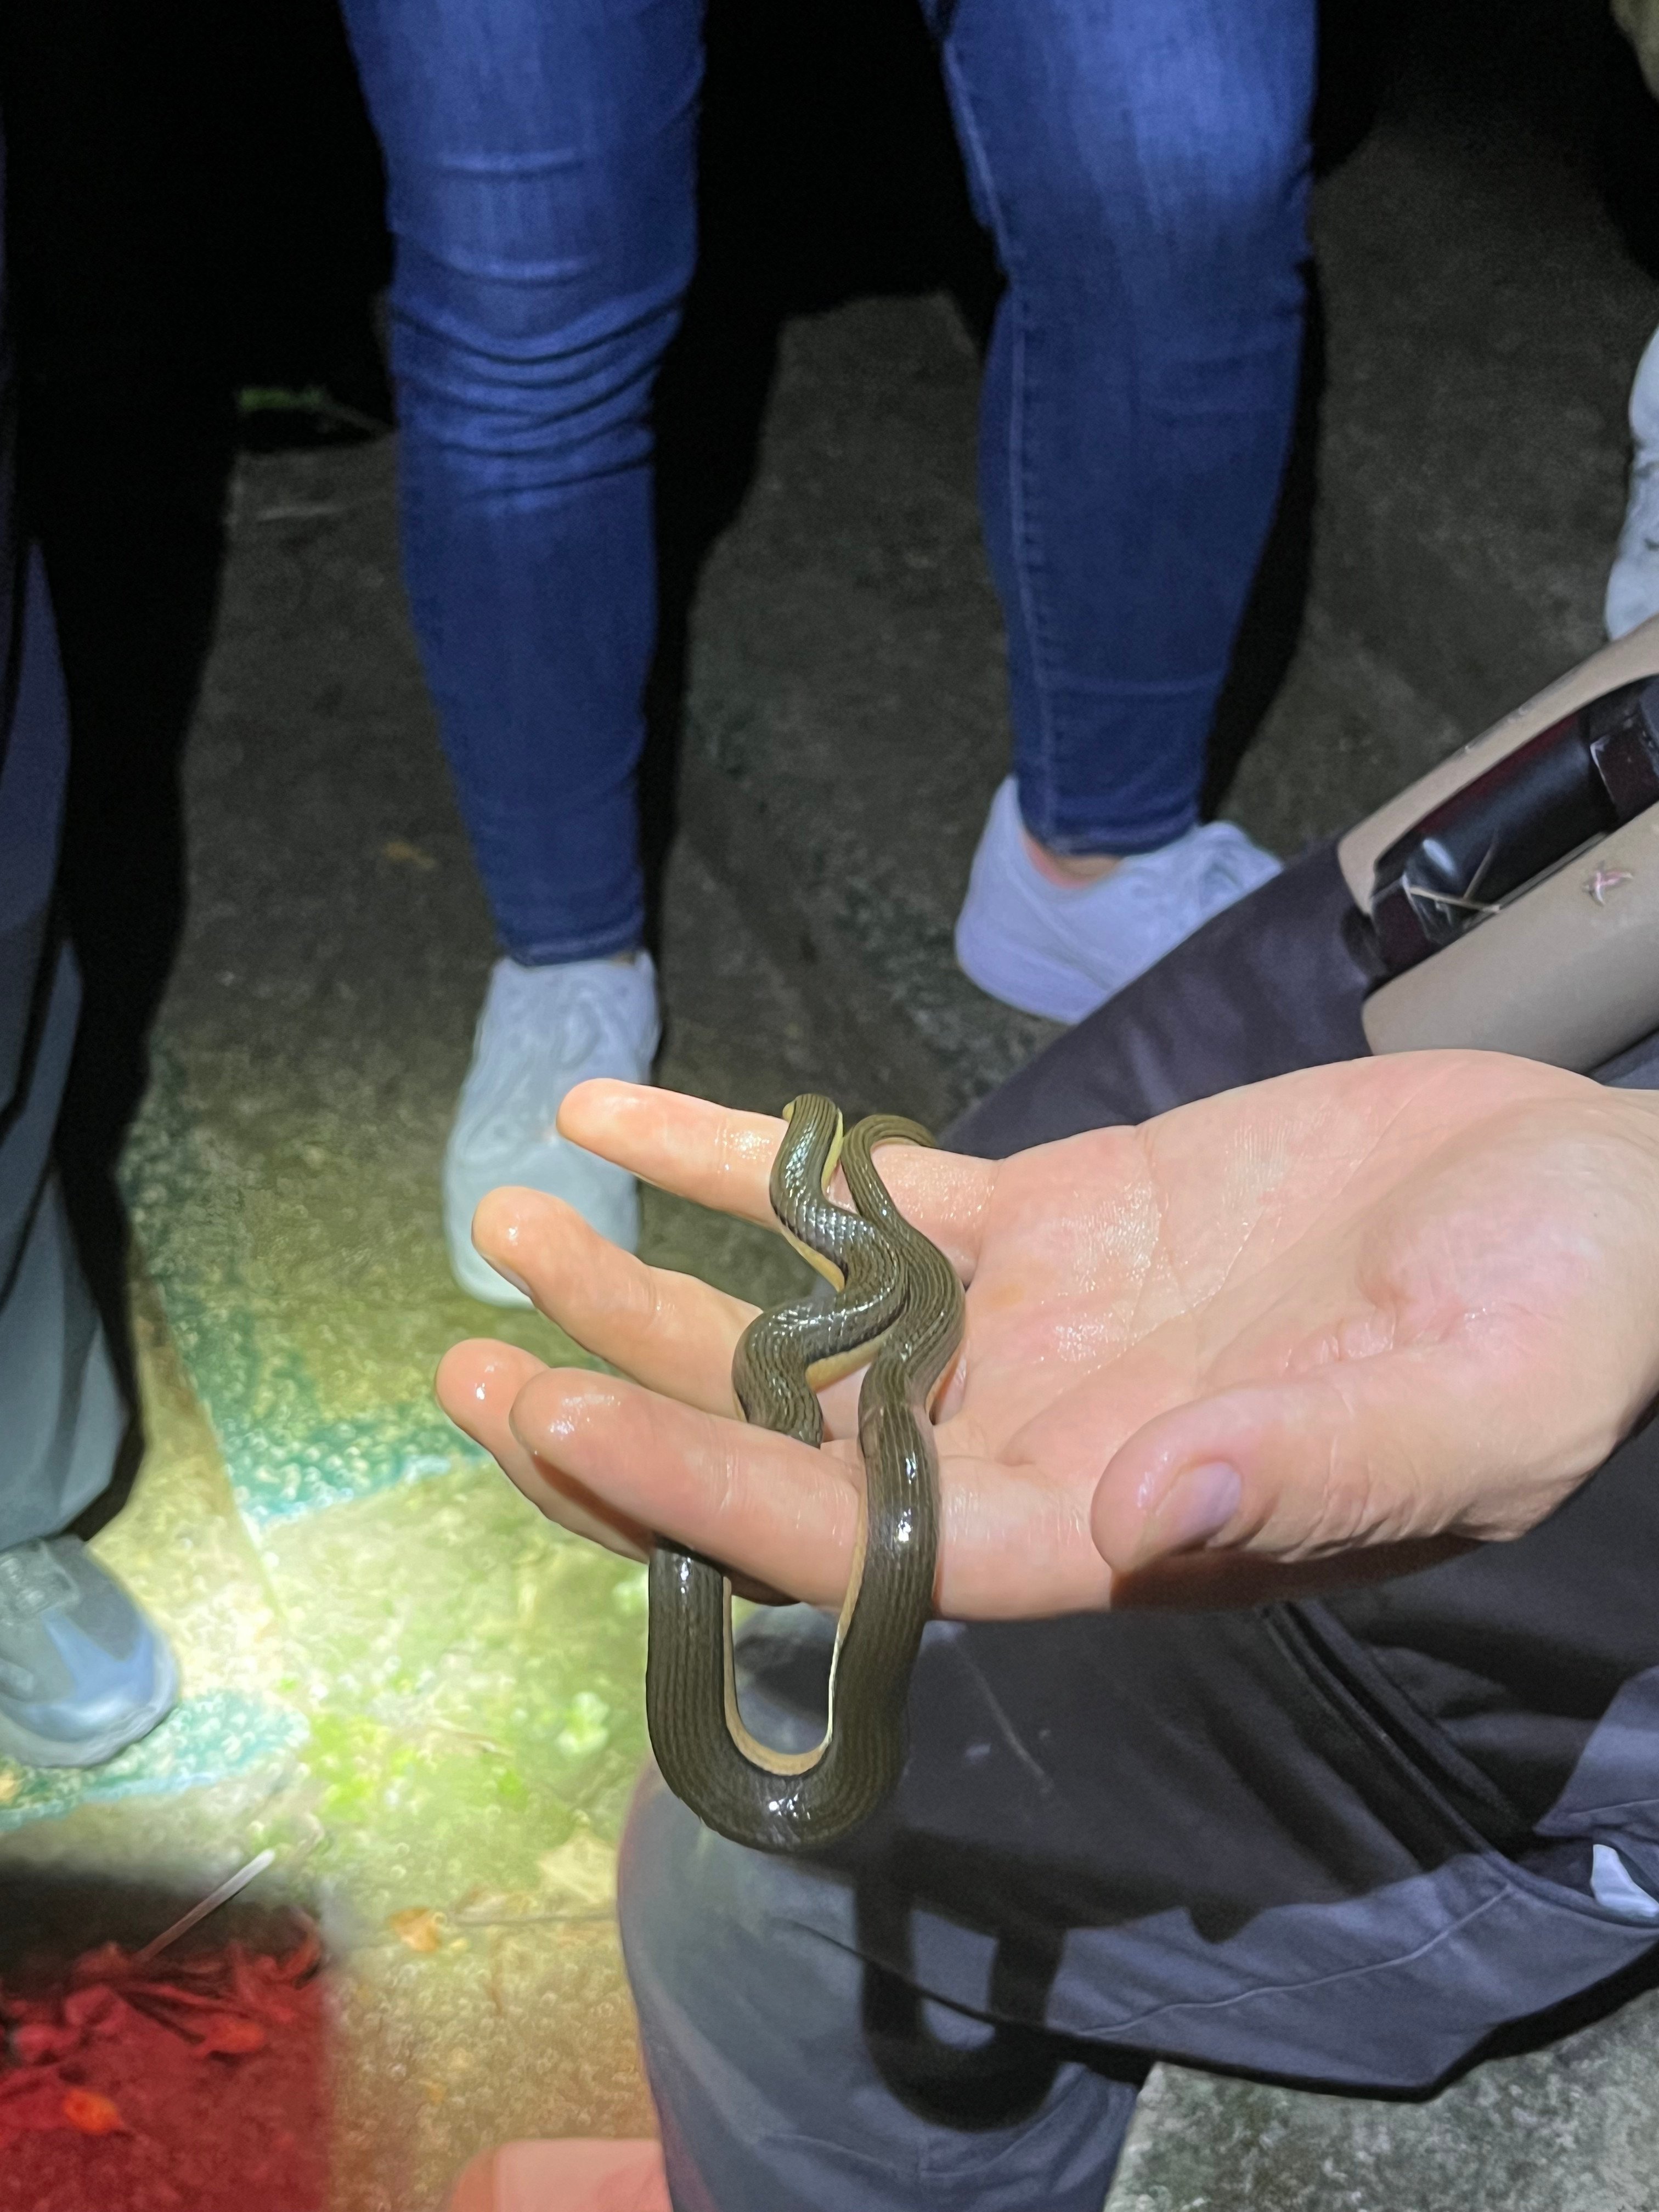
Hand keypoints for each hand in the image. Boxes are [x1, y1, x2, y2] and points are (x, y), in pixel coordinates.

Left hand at [436, 1055, 1658, 1613]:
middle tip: (471, 1350)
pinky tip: (620, 1113)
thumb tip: (1147, 1519)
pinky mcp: (1045, 1220)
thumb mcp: (1471, 1400)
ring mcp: (1025, 1330)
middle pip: (784, 1455)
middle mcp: (1035, 1446)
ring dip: (651, 1282)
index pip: (867, 1542)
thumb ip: (1310, 1470)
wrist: (1580, 1198)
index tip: (561, 1423)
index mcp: (1111, 1529)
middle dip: (625, 1411)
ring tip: (507, 1220)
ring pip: (798, 1327)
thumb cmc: (1557, 1312)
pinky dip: (744, 1158)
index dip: (706, 1495)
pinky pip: (864, 1199)